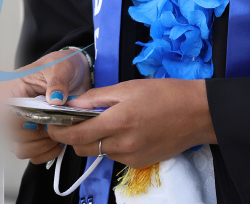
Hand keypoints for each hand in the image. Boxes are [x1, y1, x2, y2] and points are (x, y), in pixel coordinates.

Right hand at [6, 49, 91, 164]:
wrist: (77, 73)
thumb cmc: (63, 65)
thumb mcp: (62, 67)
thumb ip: (58, 81)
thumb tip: (55, 99)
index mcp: (15, 89)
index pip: (3, 112)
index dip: (16, 121)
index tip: (36, 122)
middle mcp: (16, 109)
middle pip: (11, 134)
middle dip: (35, 134)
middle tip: (53, 126)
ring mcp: (25, 123)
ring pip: (20, 148)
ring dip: (40, 146)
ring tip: (57, 134)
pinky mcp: (36, 134)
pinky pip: (33, 154)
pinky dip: (46, 153)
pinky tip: (59, 143)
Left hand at [46, 79, 216, 169]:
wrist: (197, 113)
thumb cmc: (165, 94)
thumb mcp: (128, 87)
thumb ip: (97, 97)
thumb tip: (73, 103)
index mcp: (119, 121)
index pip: (78, 134)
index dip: (60, 130)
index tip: (52, 122)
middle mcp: (124, 144)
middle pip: (83, 148)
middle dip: (73, 135)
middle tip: (75, 119)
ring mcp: (132, 157)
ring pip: (99, 152)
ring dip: (93, 139)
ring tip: (104, 120)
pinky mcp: (140, 163)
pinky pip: (115, 156)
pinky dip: (111, 144)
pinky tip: (122, 129)